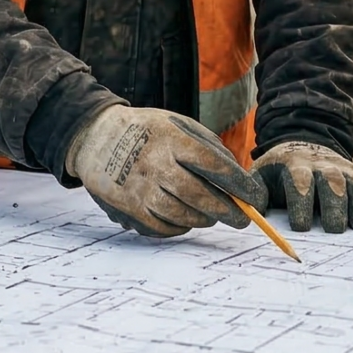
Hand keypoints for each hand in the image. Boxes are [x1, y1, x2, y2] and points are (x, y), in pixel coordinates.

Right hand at [67, 106, 267, 238]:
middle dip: (227, 211)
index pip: (213, 165)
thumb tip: (239, 176)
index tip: (256, 198)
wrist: (95, 137)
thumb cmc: (147, 131)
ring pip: (182, 216)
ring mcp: (139, 189)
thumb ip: (208, 146)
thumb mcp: (177, 124)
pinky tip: (186, 220)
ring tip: (212, 215)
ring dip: (204, 219)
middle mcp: (154, 164)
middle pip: (200, 196)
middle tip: (242, 219)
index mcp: (171, 139)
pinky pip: (162, 228)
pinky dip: (180, 228)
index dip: (240, 185)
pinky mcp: (128, 208)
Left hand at [252, 141, 352, 232]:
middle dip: (335, 206)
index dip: (301, 203)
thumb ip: (254, 192)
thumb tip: (251, 212)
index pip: (300, 181)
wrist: (305, 147)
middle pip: (333, 183)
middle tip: (335, 229)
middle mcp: (325, 167)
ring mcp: (348, 172)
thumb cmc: (280, 174)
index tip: (300, 227)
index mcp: (296, 166)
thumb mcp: (261, 176)